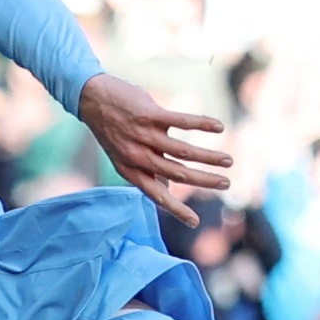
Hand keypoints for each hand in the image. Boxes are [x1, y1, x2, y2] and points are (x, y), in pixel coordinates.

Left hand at [77, 74, 231, 226]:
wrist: (90, 97)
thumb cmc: (112, 127)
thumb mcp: (122, 155)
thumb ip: (145, 170)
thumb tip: (167, 186)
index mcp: (130, 169)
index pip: (156, 194)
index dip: (175, 209)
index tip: (194, 222)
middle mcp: (137, 156)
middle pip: (177, 173)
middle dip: (204, 181)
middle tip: (226, 184)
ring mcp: (143, 135)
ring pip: (182, 151)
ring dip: (208, 157)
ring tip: (228, 161)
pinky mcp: (149, 114)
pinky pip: (181, 121)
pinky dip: (201, 124)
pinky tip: (219, 127)